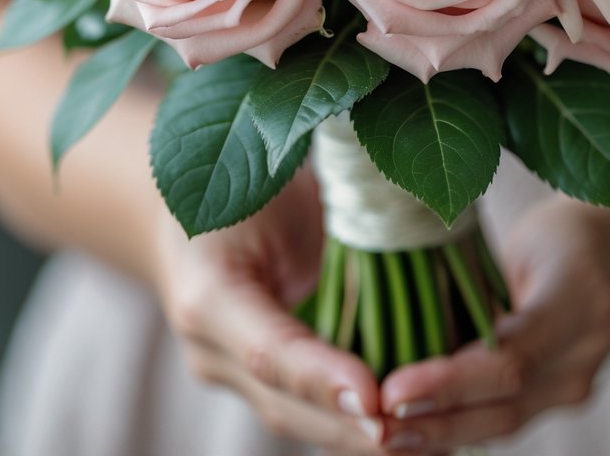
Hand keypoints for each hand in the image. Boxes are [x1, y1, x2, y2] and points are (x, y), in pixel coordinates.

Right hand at [153, 166, 388, 452]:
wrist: (189, 208)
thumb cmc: (242, 180)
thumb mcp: (271, 186)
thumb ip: (317, 220)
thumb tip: (394, 234)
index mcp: (207, 293)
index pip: (269, 350)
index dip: (320, 378)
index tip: (374, 399)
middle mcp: (210, 347)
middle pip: (283, 404)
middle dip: (348, 427)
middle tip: (411, 433)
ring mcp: (228, 372)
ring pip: (295, 420)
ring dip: (354, 438)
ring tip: (420, 441)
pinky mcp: (254, 382)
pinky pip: (305, 412)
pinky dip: (349, 426)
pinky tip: (402, 433)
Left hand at [377, 199, 609, 452]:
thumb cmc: (561, 231)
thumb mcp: (524, 237)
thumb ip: (478, 276)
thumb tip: (397, 307)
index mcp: (583, 297)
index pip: (510, 356)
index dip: (449, 381)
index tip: (392, 390)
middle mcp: (588, 352)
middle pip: (507, 403)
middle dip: (437, 421)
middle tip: (376, 425)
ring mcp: (580, 383)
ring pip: (505, 423)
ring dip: (443, 435)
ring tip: (385, 437)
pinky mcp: (562, 398)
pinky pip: (505, 418)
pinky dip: (458, 427)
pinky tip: (415, 433)